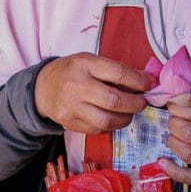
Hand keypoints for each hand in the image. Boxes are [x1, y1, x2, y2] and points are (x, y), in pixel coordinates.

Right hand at [34, 53, 151, 134]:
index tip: (148, 85)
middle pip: (114, 100)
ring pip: (107, 120)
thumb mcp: (89, 61)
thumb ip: (114, 70)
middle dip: (135, 104)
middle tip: (142, 103)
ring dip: (125, 119)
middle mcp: (76, 85)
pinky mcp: (69, 123)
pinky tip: (112, 118)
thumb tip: (144, 81)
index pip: (118, 73)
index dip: (138, 81)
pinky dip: (111, 126)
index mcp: (84, 64)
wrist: (42, 88)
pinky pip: (98, 130)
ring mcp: (71, 106)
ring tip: (129, 113)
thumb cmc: (72, 72)